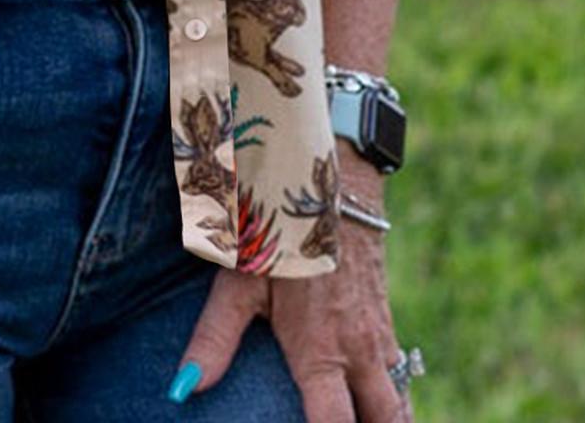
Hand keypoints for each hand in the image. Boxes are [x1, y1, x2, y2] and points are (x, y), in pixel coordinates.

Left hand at [170, 214, 412, 419]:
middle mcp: (358, 352)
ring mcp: (379, 339)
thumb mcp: (240, 283)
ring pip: (399, 406)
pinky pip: (401, 377)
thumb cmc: (279, 234)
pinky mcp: (386, 323)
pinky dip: (394, 402)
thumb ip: (215, 338)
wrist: (334, 183)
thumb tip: (183, 388)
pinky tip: (375, 408)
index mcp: (320, 352)